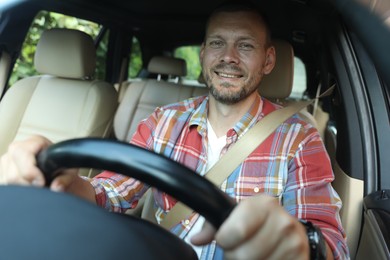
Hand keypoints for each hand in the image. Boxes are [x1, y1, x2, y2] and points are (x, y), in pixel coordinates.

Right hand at [0, 135, 95, 202]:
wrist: (55, 167)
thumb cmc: (61, 166)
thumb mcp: (69, 170)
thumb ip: (65, 179)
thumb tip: (56, 187)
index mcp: (34, 142)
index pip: (22, 154)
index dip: (29, 171)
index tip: (40, 183)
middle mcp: (17, 148)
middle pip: (13, 172)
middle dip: (27, 184)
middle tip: (41, 188)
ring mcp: (7, 160)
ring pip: (7, 179)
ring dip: (22, 187)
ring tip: (36, 187)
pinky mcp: (2, 171)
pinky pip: (4, 183)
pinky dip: (16, 189)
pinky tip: (27, 187)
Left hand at [191, 194, 309, 259]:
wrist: (289, 229)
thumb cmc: (255, 221)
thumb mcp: (236, 214)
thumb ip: (213, 225)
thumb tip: (195, 239)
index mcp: (264, 204)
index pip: (236, 230)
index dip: (224, 240)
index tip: (226, 238)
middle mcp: (283, 221)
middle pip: (243, 255)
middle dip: (234, 255)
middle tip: (240, 248)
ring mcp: (295, 242)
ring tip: (253, 252)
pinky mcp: (302, 259)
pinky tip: (266, 258)